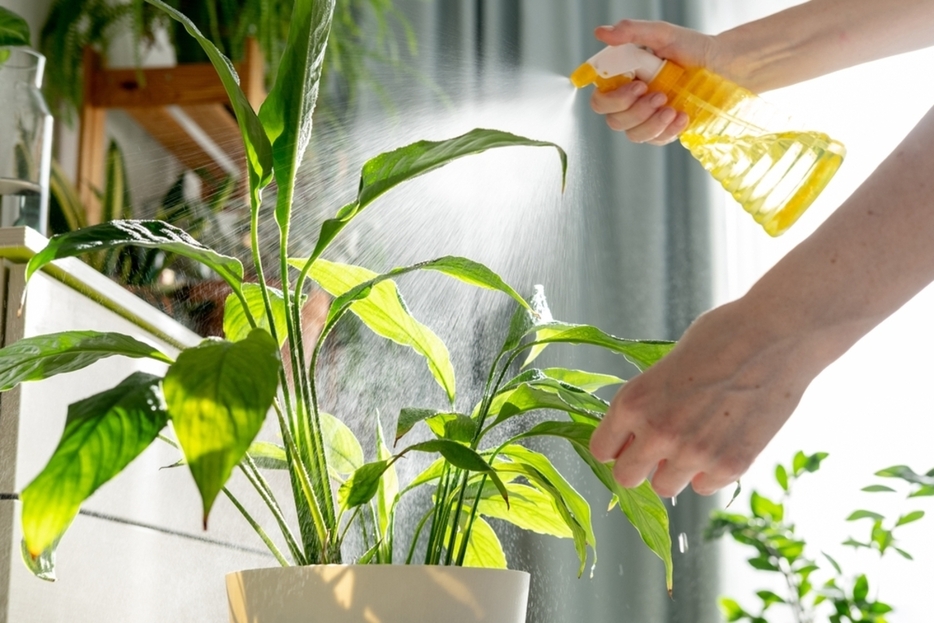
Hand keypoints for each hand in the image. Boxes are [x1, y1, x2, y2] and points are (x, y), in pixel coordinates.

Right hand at [589, 19, 721, 144]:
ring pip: (633, 134)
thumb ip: (631, 32)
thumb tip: (602, 32)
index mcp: (625, 79)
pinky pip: (656, 140)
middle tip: (658, 95)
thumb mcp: (663, 35)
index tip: (636, 86)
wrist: (724, 66)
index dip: (612, 99)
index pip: (601, 98)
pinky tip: (682, 116)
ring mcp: (647, 118)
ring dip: (651, 123)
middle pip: (613, 120)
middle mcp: (631, 100)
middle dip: (635, 111)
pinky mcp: (664, 131)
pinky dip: (668, 130)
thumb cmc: (693, 48)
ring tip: (671, 107)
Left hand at [590, 299, 818, 496]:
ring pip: (665, 487)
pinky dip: (710, 471)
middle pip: (627, 477)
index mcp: (633, 402)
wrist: (777, 334)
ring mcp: (694, 453)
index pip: (602, 450)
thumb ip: (647, 404)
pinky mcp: (730, 465)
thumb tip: (637, 433)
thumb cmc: (721, 337)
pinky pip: (704, 487)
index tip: (627, 441)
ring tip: (696, 440)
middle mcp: (658, 432)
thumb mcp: (666, 364)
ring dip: (675, 470)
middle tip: (659, 448)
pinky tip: (723, 441)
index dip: (616, 445)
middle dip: (639, 464)